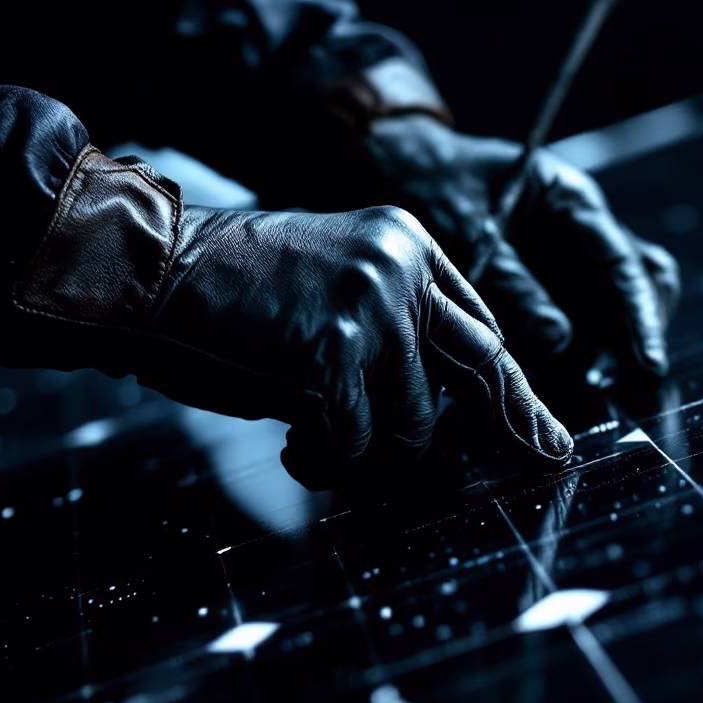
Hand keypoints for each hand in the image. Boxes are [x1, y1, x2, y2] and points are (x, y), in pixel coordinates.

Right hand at [0, 149, 572, 484]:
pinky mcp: (335, 346)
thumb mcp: (331, 297)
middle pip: (484, 364)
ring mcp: (373, 303)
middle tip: (552, 455)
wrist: (149, 266)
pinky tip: (296, 445)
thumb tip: (433, 417)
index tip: (542, 424)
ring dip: (370, 454)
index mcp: (406, 244)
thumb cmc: (230, 295)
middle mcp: (402, 266)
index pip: (480, 324)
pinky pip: (359, 437)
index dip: (510, 383)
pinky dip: (328, 458)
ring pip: (416, 420)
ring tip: (319, 446)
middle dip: (520, 420)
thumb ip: (388, 341)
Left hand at [359, 115, 679, 376]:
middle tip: (607, 380)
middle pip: (638, 288)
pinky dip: (569, 355)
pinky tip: (545, 378)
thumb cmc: (429, 181)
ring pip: (612, 311)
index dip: (639, 316)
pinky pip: (573, 326)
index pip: (623, 263)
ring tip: (575, 386)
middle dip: (631, 336)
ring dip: (603, 350)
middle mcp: (579, 232)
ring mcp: (565, 262)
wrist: (391, 165)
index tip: (645, 362)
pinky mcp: (542, 290)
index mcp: (571, 202)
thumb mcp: (463, 225)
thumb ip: (511, 280)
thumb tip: (560, 340)